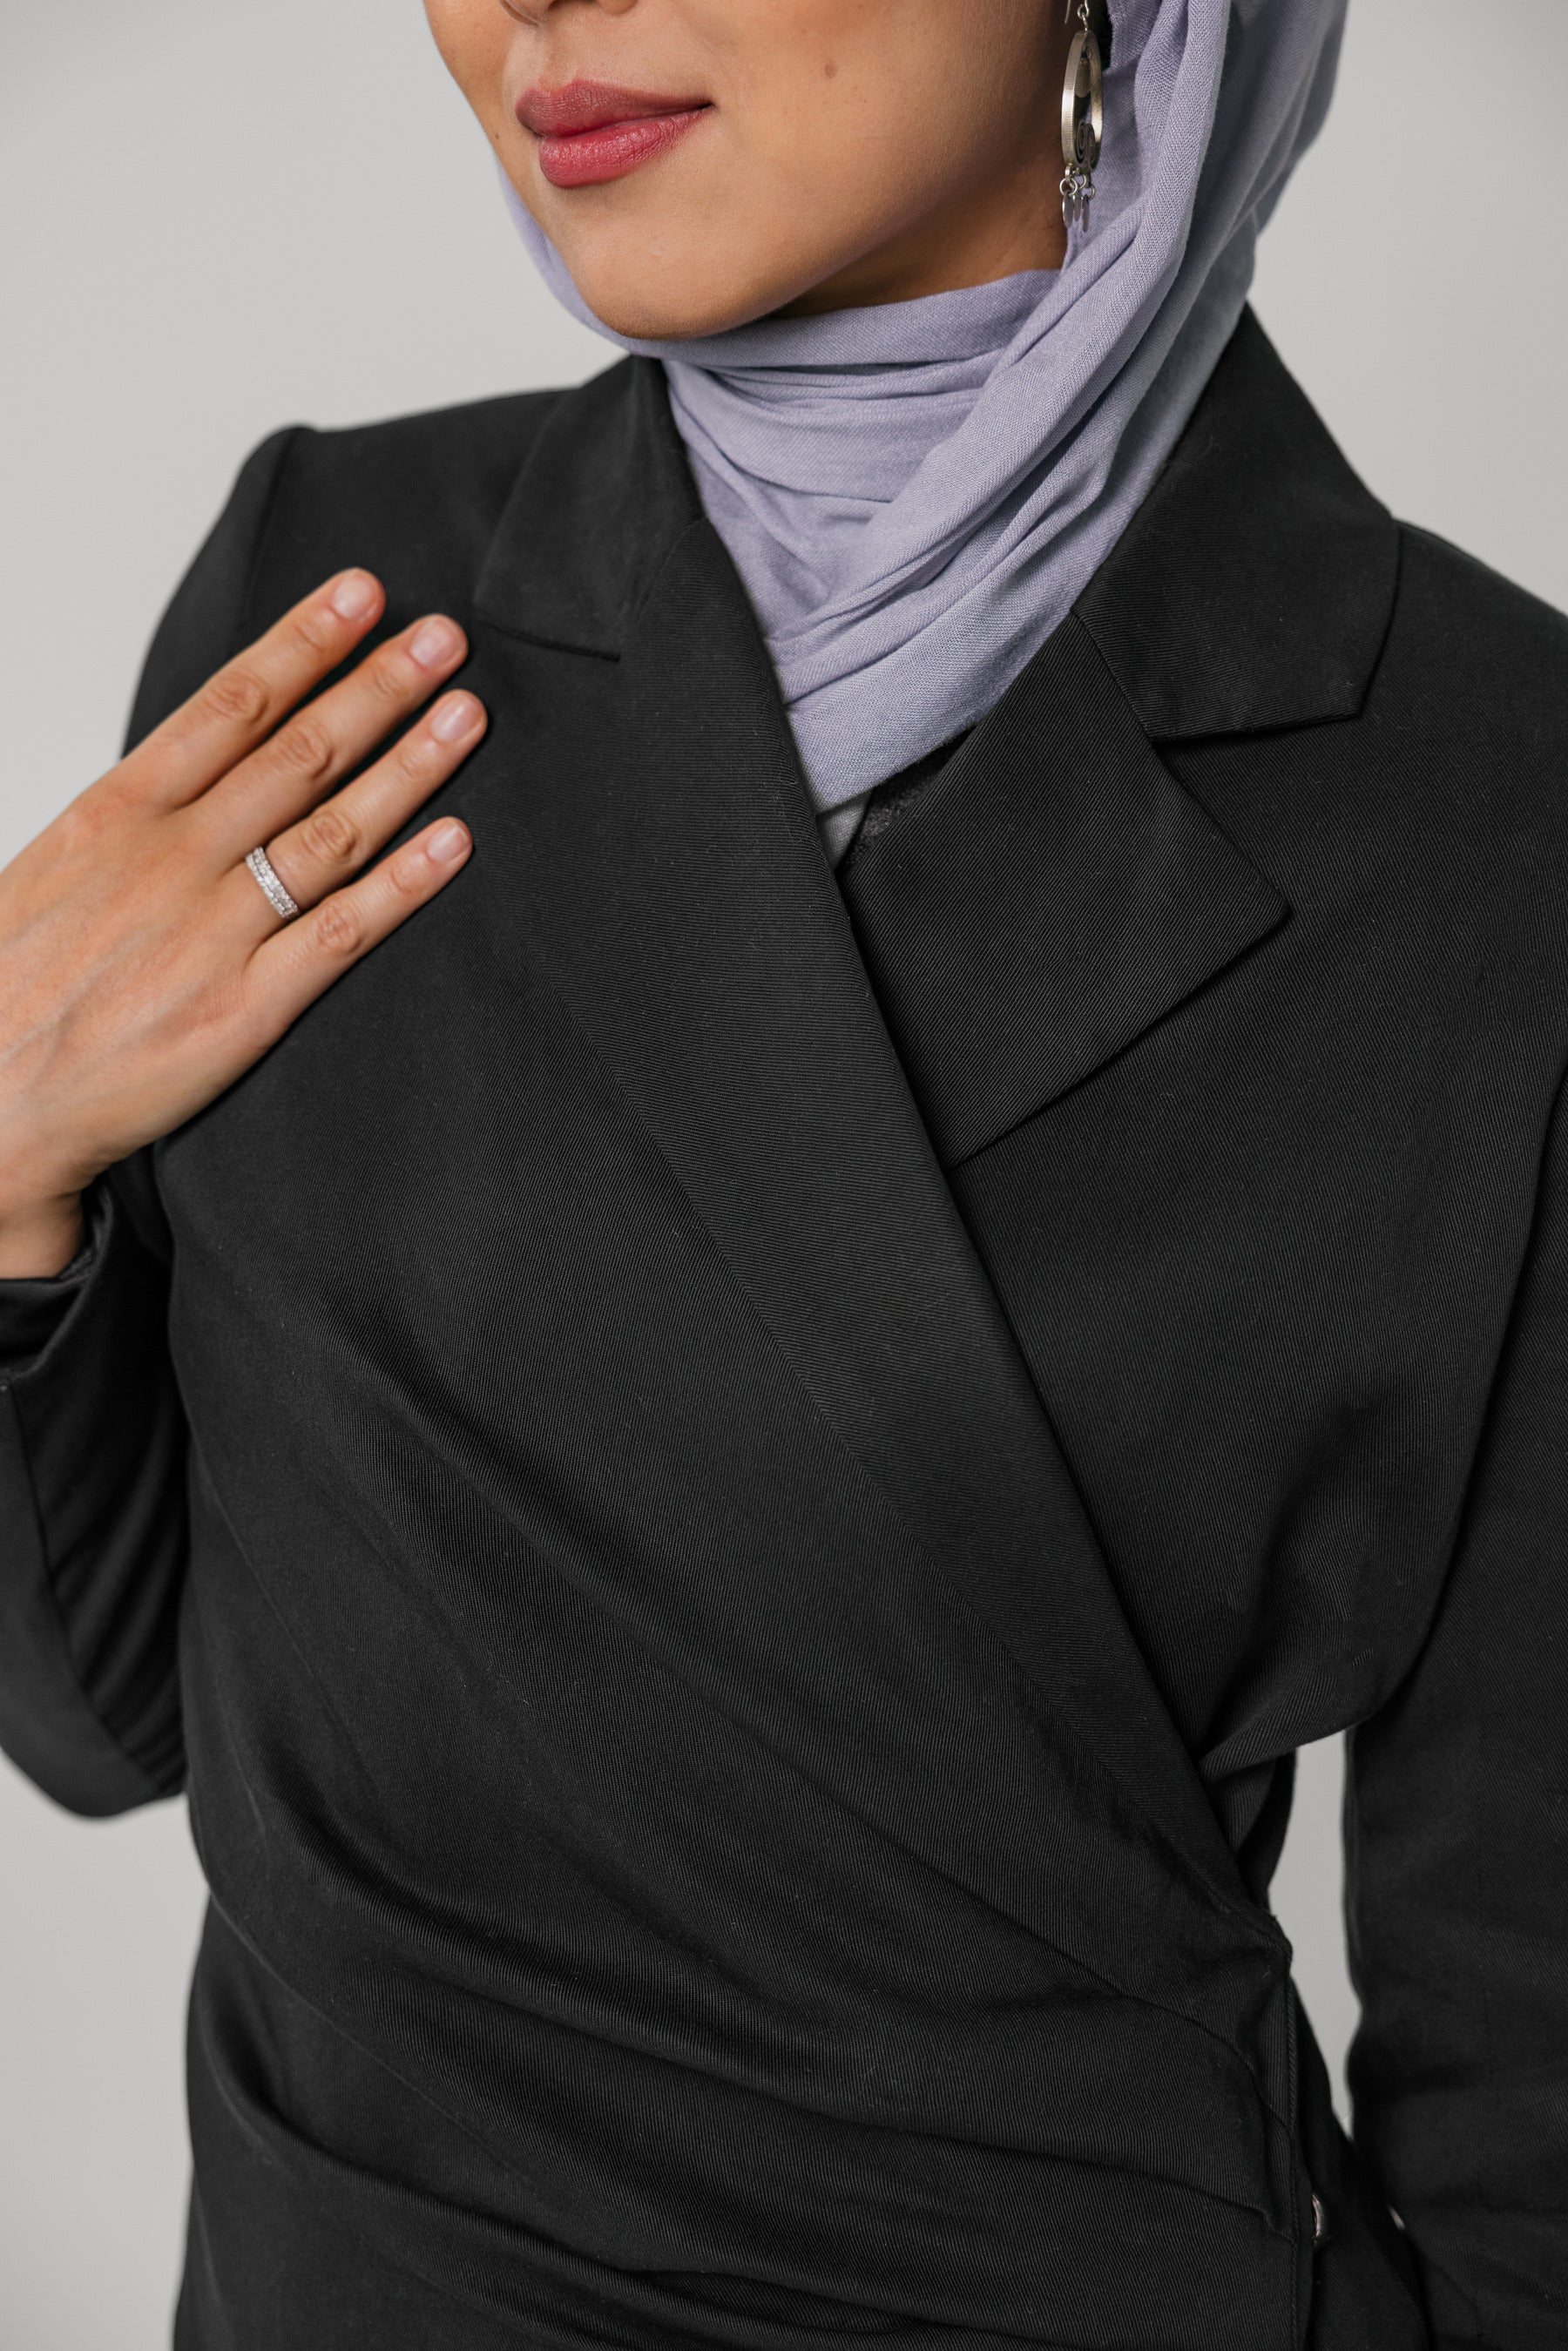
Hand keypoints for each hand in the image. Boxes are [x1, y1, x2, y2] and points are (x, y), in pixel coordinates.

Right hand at [0, 571, 484, 1275]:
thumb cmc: (15, 986)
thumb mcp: (56, 864)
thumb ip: (141, 814)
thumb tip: (210, 761)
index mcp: (119, 813)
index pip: (231, 704)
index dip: (306, 642)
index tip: (362, 594)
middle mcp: (172, 860)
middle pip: (298, 752)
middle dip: (379, 686)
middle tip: (444, 638)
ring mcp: (214, 933)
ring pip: (332, 830)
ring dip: (409, 766)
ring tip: (466, 716)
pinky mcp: (245, 1008)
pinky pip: (341, 932)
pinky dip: (404, 884)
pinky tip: (453, 842)